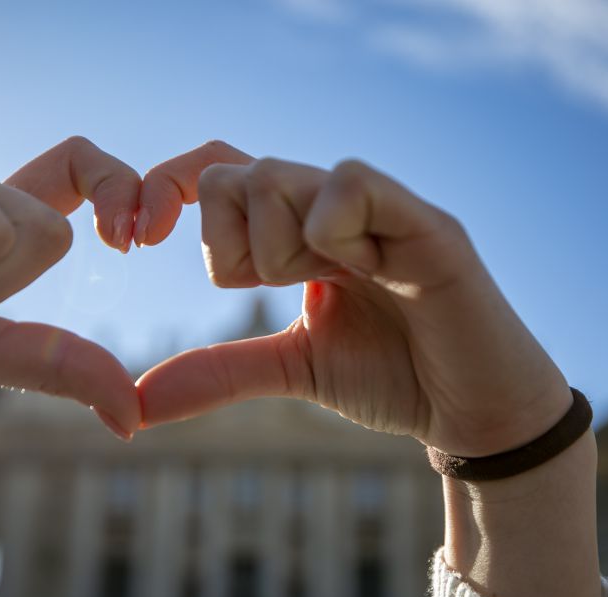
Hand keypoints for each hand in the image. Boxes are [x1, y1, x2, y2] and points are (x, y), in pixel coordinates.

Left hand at [134, 146, 572, 456]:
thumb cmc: (392, 378)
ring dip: (276, 246)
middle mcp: (334, 209)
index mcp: (299, 232)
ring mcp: (379, 209)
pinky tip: (356, 267)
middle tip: (279, 287)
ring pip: (279, 177)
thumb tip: (136, 402)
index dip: (166, 190)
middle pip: (236, 175)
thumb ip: (220, 371)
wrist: (472, 411)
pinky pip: (351, 183)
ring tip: (328, 283)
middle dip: (232, 244)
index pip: (219, 174)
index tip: (135, 238)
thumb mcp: (291, 369)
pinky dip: (329, 225)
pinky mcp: (423, 223)